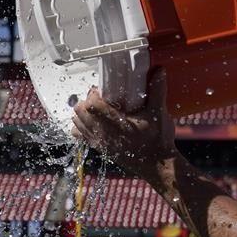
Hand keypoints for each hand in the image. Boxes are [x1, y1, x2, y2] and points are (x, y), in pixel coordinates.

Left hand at [73, 67, 177, 182]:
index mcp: (116, 123)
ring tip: (97, 108)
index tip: (103, 90)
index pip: (91, 105)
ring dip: (83, 112)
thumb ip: (157, 91)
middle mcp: (103, 133)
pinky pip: (79, 135)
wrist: (156, 165)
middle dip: (87, 100)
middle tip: (101, 97)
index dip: (94, 93)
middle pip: (79, 111)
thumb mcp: (159, 113)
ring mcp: (98, 141)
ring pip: (76, 122)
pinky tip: (94, 122)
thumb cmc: (158, 140)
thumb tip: (159, 71)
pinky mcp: (98, 148)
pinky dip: (81, 126)